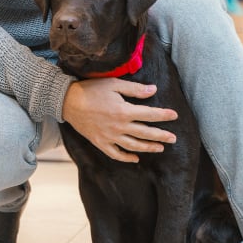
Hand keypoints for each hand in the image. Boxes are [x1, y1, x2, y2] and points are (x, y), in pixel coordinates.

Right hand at [62, 78, 177, 162]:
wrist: (67, 101)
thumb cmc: (91, 90)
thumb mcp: (114, 84)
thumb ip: (134, 89)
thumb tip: (153, 90)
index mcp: (124, 111)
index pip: (150, 114)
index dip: (164, 115)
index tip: (174, 115)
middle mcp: (119, 127)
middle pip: (145, 133)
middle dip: (161, 135)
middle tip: (174, 138)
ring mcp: (109, 137)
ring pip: (134, 146)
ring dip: (148, 148)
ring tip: (160, 148)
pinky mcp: (100, 142)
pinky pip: (116, 154)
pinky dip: (127, 158)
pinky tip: (136, 158)